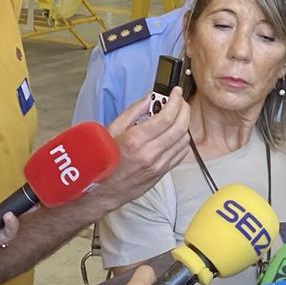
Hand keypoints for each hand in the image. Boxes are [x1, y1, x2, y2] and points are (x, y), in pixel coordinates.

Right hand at [97, 90, 192, 207]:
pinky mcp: (162, 173)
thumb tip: (151, 98)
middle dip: (184, 109)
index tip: (176, 92)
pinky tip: (174, 134)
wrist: (101, 191)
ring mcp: (158, 165)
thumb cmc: (102, 161)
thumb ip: (134, 111)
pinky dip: (182, 140)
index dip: (175, 101)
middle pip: (180, 127)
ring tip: (175, 116)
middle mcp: (150, 154)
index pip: (167, 117)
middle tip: (179, 101)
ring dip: (183, 124)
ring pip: (184, 139)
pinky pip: (182, 153)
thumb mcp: (111, 130)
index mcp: (135, 140)